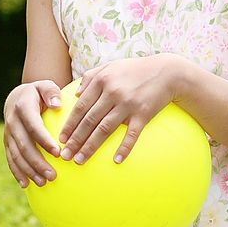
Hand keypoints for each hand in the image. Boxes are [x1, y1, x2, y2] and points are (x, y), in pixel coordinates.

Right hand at [3, 80, 62, 187]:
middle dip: (37, 162)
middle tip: (53, 175)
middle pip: (24, 145)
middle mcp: (12, 122)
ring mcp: (8, 134)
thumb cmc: (38, 93)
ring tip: (43, 183)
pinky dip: (17, 172)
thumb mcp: (45, 86)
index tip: (58, 153)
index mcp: (23, 107)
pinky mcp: (7, 143)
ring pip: (16, 155)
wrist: (17, 97)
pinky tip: (25, 184)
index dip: (44, 140)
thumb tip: (57, 105)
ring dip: (29, 170)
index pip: (34, 126)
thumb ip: (51, 92)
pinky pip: (10, 159)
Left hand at [58, 54, 176, 164]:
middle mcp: (113, 92)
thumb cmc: (136, 69)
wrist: (166, 71)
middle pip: (89, 120)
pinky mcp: (143, 113)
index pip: (81, 107)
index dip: (70, 124)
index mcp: (103, 80)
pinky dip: (124, 148)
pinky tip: (116, 160)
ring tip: (80, 160)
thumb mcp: (111, 66)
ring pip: (104, 129)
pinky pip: (131, 134)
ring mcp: (128, 104)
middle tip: (65, 156)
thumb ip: (91, 76)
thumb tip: (75, 94)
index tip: (61, 139)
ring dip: (90, 147)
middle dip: (75, 140)